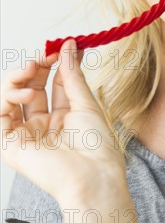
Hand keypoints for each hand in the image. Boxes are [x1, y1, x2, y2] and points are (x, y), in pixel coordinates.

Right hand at [1, 39, 127, 204]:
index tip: (66, 45)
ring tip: (33, 68)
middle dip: (36, 67)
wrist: (92, 176)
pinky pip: (0, 115)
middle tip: (47, 54)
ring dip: (19, 78)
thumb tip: (69, 46)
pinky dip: (8, 98)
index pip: (54, 83)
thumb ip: (72, 75)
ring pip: (11, 98)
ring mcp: (27, 134)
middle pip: (31, 87)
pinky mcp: (11, 145)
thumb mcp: (86, 103)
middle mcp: (44, 125)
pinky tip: (26, 93)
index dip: (56, 63)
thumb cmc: (96, 146)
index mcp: (65, 117)